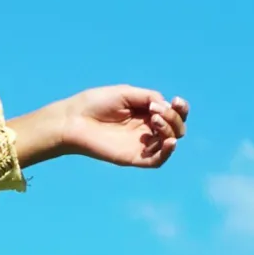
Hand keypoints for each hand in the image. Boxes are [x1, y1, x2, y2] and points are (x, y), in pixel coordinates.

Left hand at [59, 86, 189, 167]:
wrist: (73, 121)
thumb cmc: (95, 104)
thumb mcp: (126, 93)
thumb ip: (149, 97)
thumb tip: (166, 106)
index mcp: (145, 113)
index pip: (173, 114)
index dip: (181, 109)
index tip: (176, 101)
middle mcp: (145, 129)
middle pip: (176, 128)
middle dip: (174, 118)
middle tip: (155, 112)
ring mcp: (140, 144)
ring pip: (169, 142)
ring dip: (170, 130)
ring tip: (154, 121)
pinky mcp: (132, 158)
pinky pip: (157, 161)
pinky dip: (168, 153)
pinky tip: (169, 142)